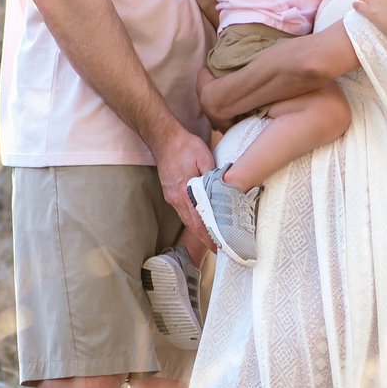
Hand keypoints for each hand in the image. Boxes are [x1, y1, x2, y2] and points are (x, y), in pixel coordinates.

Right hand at [153, 125, 216, 262]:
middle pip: (192, 226)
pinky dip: (192, 219)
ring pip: (186, 219)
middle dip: (204, 238)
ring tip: (211, 238)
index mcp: (185, 193)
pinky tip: (200, 221)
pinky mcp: (170, 192)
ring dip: (198, 230)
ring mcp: (171, 196)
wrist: (163, 138)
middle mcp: (176, 199)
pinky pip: (182, 211)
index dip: (208, 236)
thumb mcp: (204, 158)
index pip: (198, 222)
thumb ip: (213, 177)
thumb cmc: (185, 146)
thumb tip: (223, 192)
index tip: (217, 247)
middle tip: (217, 248)